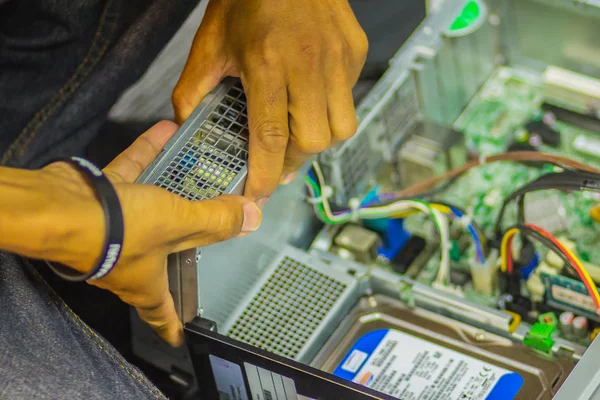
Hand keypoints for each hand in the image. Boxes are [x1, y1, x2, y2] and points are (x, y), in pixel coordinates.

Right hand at [39, 121, 261, 345]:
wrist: (61, 208)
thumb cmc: (116, 232)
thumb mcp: (180, 225)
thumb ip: (216, 221)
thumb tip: (251, 219)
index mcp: (145, 282)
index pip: (163, 314)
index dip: (173, 327)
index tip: (180, 336)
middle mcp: (126, 261)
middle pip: (160, 255)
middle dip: (179, 244)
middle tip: (196, 234)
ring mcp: (110, 230)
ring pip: (147, 208)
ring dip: (170, 187)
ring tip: (192, 169)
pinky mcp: (97, 200)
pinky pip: (130, 174)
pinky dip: (147, 155)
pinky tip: (164, 134)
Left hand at [172, 0, 367, 200]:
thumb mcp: (210, 43)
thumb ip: (193, 90)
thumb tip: (186, 127)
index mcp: (267, 62)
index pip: (272, 135)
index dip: (265, 174)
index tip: (258, 194)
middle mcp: (309, 63)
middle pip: (314, 139)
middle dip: (294, 159)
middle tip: (277, 158)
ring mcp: (338, 57)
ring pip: (341, 126)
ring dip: (318, 139)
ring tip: (297, 130)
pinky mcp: (355, 50)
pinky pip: (350, 97)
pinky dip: (331, 109)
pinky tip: (311, 97)